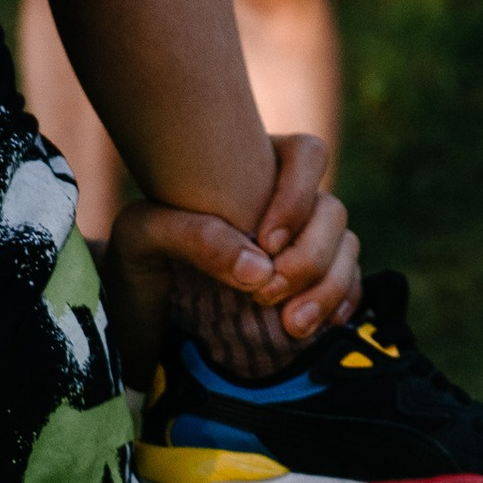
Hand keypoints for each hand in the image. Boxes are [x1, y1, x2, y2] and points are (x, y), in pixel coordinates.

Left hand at [102, 137, 359, 383]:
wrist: (134, 319)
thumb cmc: (136, 260)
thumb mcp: (143, 237)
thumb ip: (195, 238)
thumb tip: (258, 268)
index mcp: (253, 170)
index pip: (307, 155)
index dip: (298, 194)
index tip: (266, 241)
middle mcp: (286, 204)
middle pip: (331, 210)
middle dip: (311, 256)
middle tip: (268, 294)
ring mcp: (303, 246)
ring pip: (346, 249)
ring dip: (329, 286)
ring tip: (293, 326)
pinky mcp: (309, 290)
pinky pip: (348, 287)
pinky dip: (342, 304)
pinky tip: (321, 327)